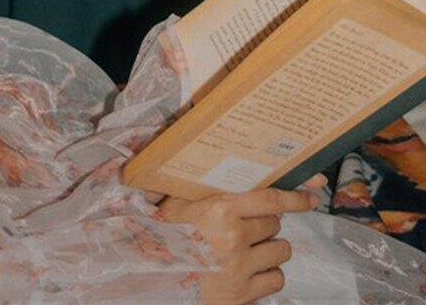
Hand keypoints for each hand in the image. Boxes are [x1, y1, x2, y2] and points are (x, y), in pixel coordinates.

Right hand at [157, 180, 319, 303]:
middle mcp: (234, 237)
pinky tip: (249, 272)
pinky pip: (276, 279)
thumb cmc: (163, 239)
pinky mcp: (245, 292)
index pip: (271, 201)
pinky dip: (267, 276)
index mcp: (219, 211)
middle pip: (275, 225)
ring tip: (248, 251)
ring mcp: (241, 267)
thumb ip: (201, 193)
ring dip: (269, 251)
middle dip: (264, 226)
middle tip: (244, 229)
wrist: (155, 281)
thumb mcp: (175, 207)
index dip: (295, 199)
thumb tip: (222, 173)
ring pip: (281, 252)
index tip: (310, 198)